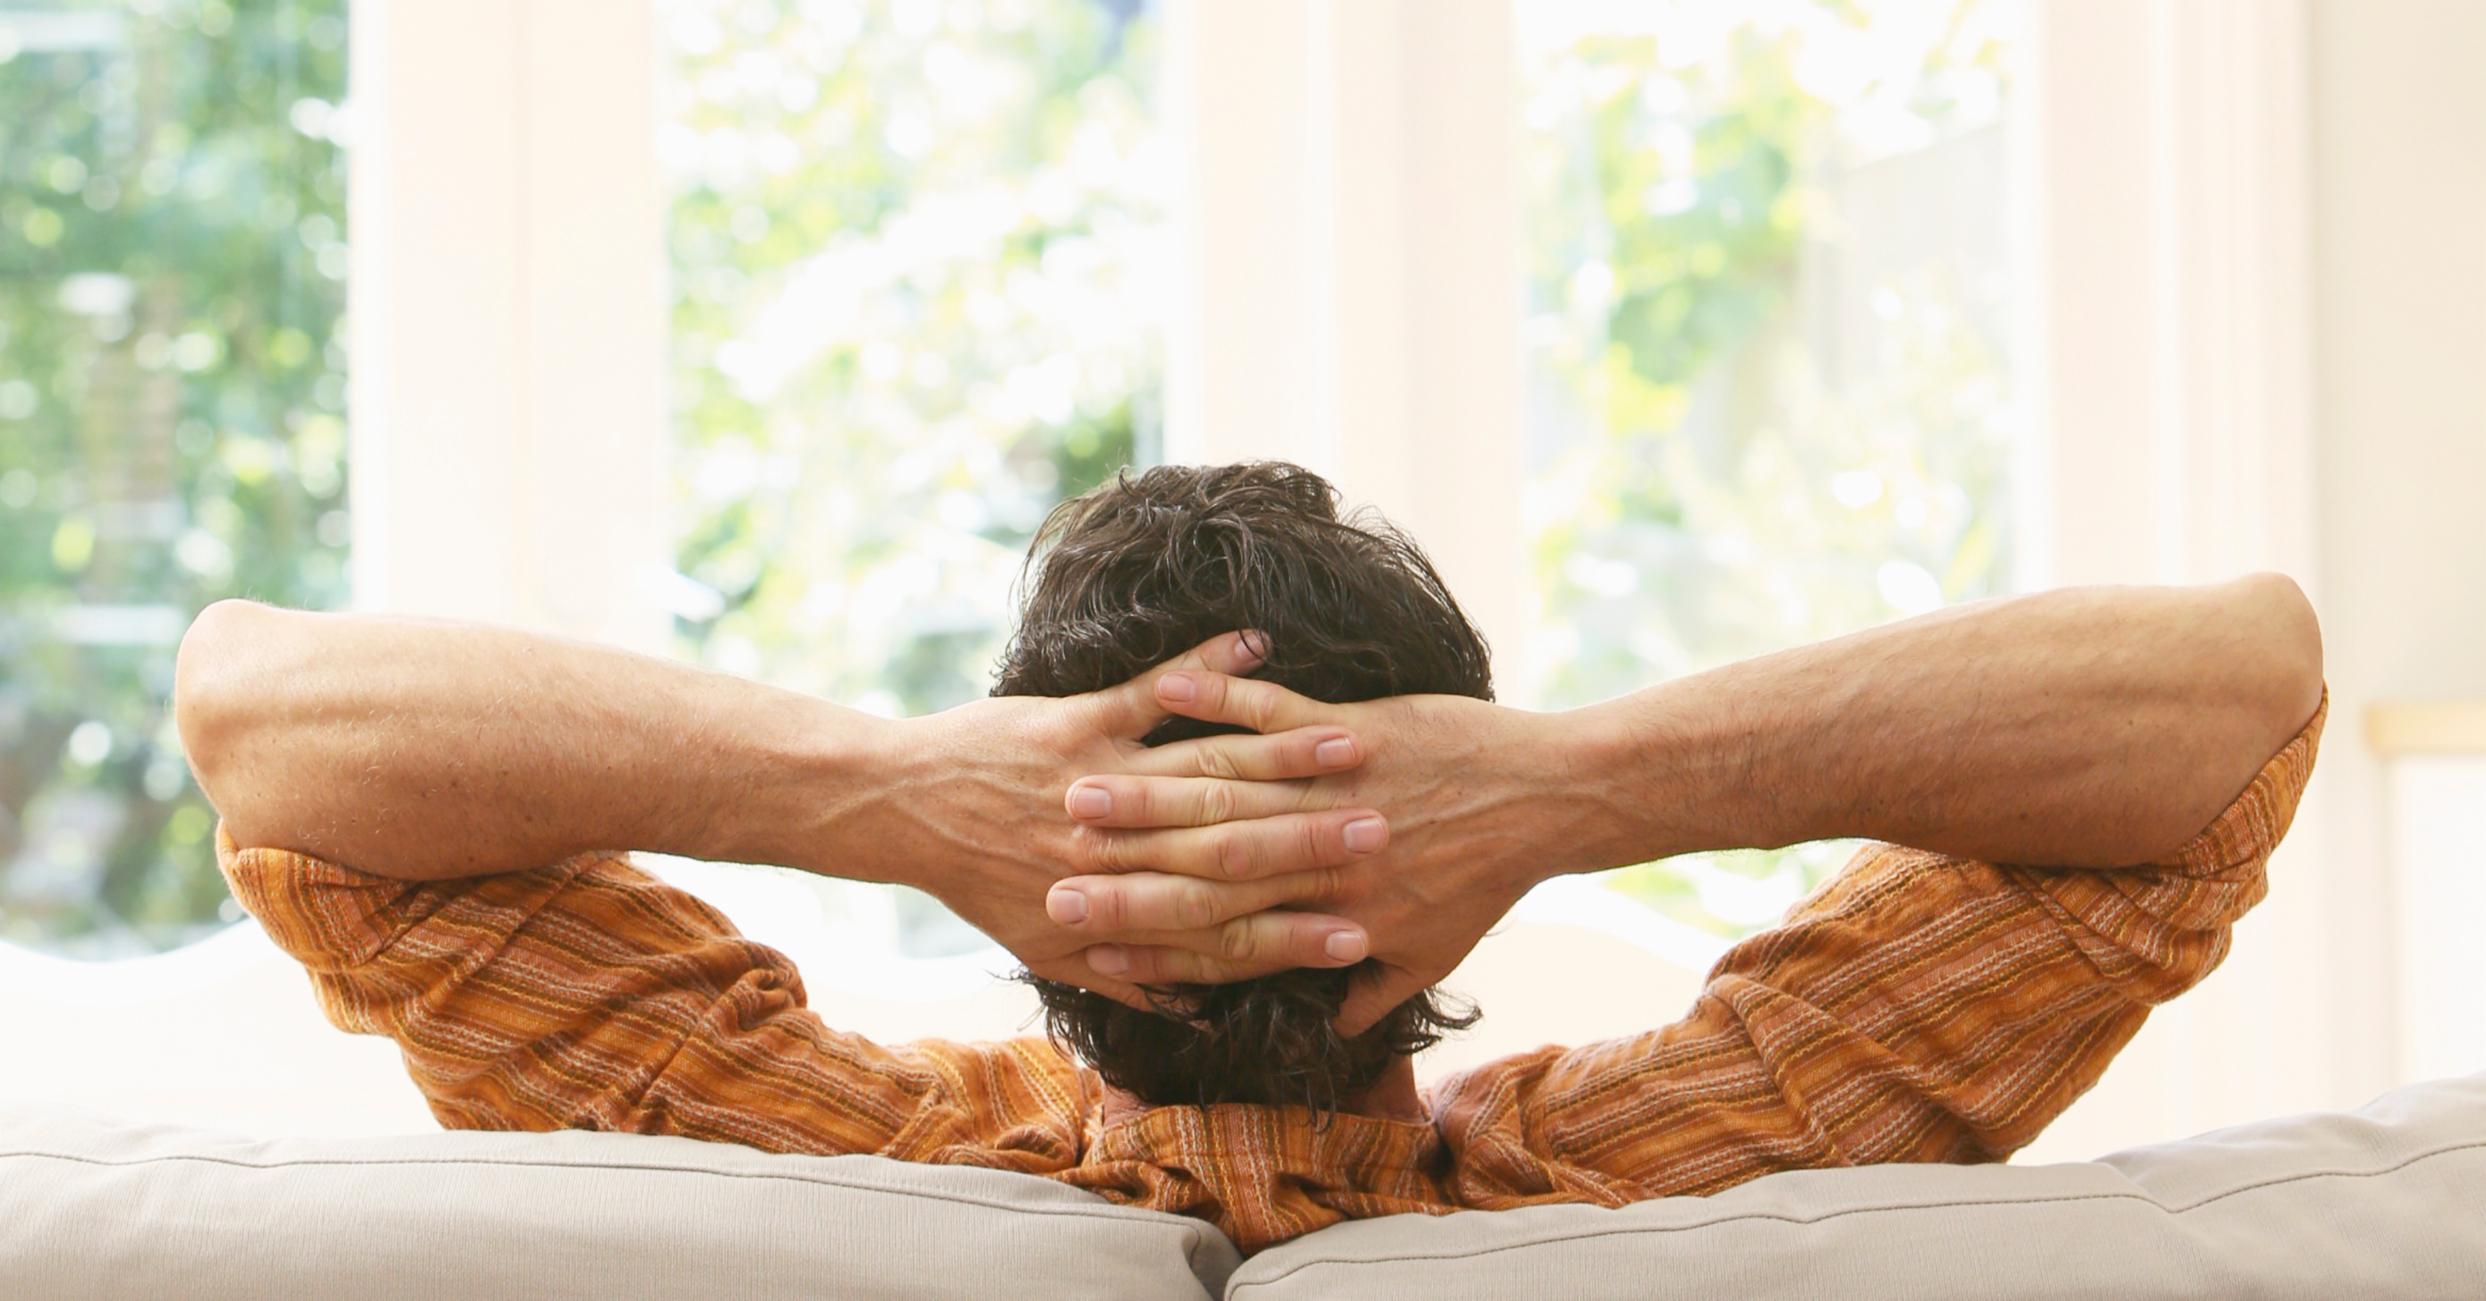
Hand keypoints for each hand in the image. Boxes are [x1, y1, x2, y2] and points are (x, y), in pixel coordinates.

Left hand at [855, 634, 1388, 1010]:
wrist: (903, 811)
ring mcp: (1103, 780)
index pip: (1228, 930)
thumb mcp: (1051, 948)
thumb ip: (1128, 975)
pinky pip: (1155, 689)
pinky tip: (1260, 644)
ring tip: (1354, 745)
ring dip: (1286, 755)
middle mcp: (1118, 850)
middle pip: (1238, 847)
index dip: (1297, 934)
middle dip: (1317, 841)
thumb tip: (1194, 1005)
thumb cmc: (979, 880)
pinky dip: (1208, 666)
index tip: (1362, 932)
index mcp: (1118, 908)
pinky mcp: (1080, 723)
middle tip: (1386, 833)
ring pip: (1210, 767)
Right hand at [1047, 670, 1586, 1034]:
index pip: (1209, 929)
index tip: (1072, 933)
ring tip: (1074, 774)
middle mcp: (1313, 857)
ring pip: (1217, 782)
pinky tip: (1166, 684)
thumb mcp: (1431, 948)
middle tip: (1045, 853)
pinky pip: (1268, 708)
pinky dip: (1215, 691)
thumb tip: (1334, 1030)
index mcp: (1322, 913)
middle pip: (1192, 858)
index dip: (1139, 932)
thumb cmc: (1488, 877)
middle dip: (1112, 859)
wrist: (1546, 803)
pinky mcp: (1346, 729)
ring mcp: (1325, 788)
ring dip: (1143, 777)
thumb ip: (1376, 992)